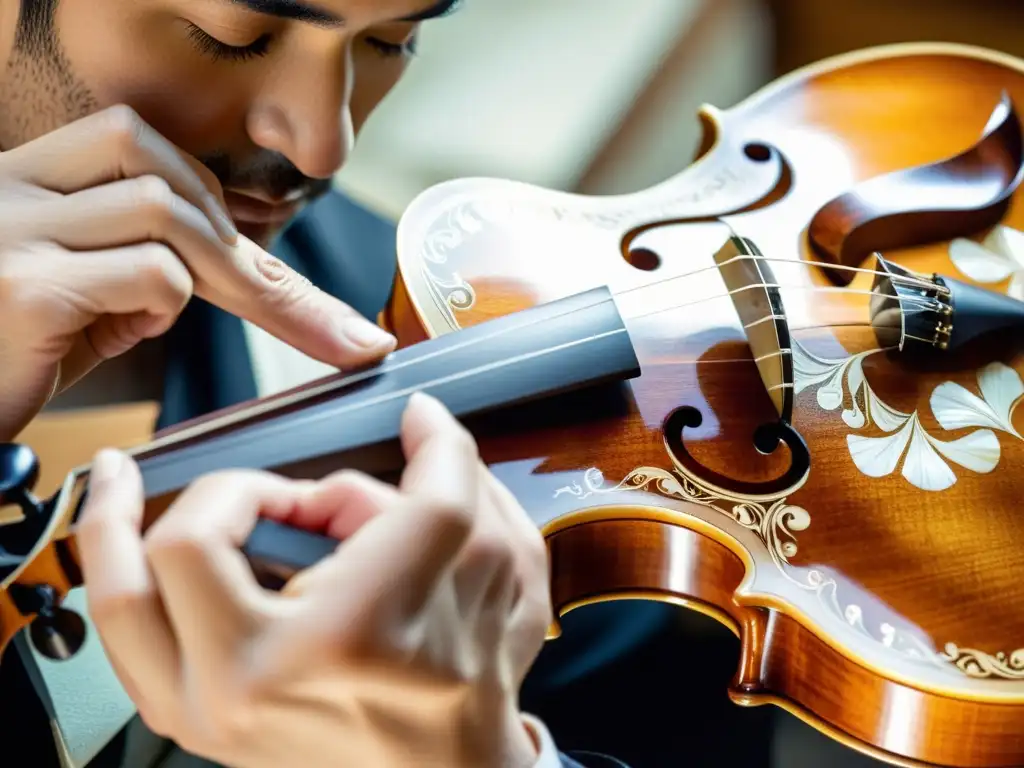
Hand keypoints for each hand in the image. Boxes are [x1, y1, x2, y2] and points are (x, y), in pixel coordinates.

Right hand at [0, 104, 395, 439]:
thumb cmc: (11, 360)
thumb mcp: (77, 295)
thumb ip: (134, 258)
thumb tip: (230, 254)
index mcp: (18, 178)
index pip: (126, 138)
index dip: (201, 188)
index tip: (246, 241)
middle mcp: (4, 188)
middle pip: (148, 156)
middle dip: (221, 229)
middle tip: (259, 292)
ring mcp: (11, 233)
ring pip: (159, 208)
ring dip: (193, 267)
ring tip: (154, 315)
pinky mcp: (28, 291)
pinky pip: (152, 274)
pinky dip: (169, 305)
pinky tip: (130, 331)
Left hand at [76, 393, 551, 767]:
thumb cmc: (471, 679)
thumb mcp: (500, 565)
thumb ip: (455, 473)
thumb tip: (417, 416)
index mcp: (354, 633)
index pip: (360, 499)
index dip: (404, 452)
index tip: (411, 430)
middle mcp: (266, 679)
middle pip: (191, 538)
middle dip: (246, 494)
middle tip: (292, 500)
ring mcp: (218, 711)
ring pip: (121, 596)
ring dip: (118, 524)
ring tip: (121, 476)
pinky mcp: (197, 721)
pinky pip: (127, 637)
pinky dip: (117, 576)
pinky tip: (123, 532)